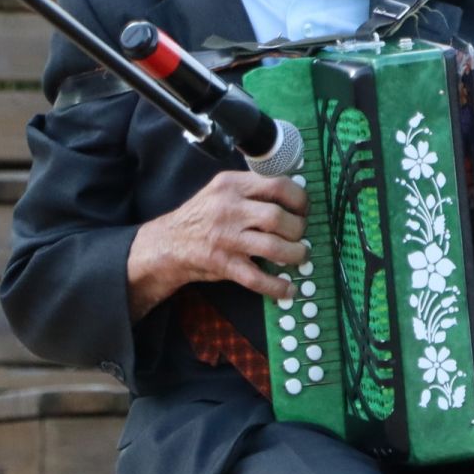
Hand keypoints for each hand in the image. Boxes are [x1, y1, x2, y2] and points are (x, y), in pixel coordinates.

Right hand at [126, 171, 307, 316]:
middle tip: (301, 234)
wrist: (169, 243)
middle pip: (278, 217)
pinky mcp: (224, 264)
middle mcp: (229, 209)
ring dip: (295, 254)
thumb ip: (252, 190)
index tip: (304, 209)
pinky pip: (257, 278)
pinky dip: (277, 286)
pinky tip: (288, 288)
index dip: (299, 198)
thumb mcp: (222, 191)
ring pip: (273, 247)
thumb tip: (293, 197)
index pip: (277, 185)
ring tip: (299, 256)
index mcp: (231, 185)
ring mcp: (226, 238)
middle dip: (298, 228)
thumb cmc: (202, 217)